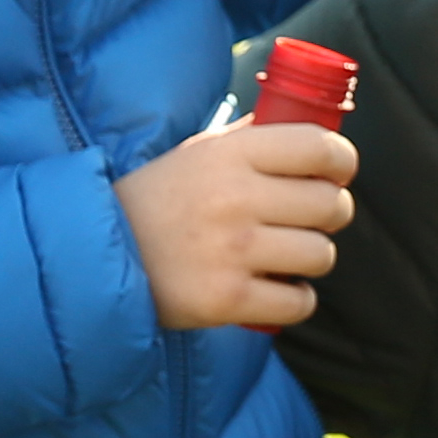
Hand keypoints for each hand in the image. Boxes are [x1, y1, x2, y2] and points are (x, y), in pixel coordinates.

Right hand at [118, 117, 357, 329]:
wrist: (96, 256)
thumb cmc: (156, 201)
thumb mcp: (196, 153)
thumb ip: (251, 139)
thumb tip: (313, 134)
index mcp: (230, 154)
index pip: (320, 147)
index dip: (342, 162)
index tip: (337, 173)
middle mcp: (235, 199)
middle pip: (331, 205)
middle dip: (329, 214)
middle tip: (308, 220)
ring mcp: (233, 251)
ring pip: (322, 255)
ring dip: (310, 259)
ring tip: (285, 256)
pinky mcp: (228, 300)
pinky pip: (299, 302)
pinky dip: (294, 300)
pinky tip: (275, 289)